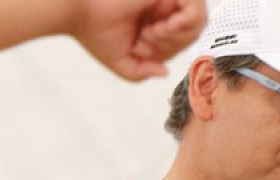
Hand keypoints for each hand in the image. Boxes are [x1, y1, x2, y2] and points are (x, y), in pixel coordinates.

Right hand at [66, 0, 206, 80]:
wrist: (80, 14)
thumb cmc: (96, 35)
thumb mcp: (124, 64)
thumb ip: (143, 71)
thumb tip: (165, 72)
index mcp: (156, 22)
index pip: (183, 41)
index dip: (167, 51)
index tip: (139, 49)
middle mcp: (164, 9)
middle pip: (194, 32)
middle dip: (174, 44)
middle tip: (144, 41)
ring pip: (199, 21)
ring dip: (177, 35)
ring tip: (151, 33)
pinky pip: (195, 9)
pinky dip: (181, 24)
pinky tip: (159, 27)